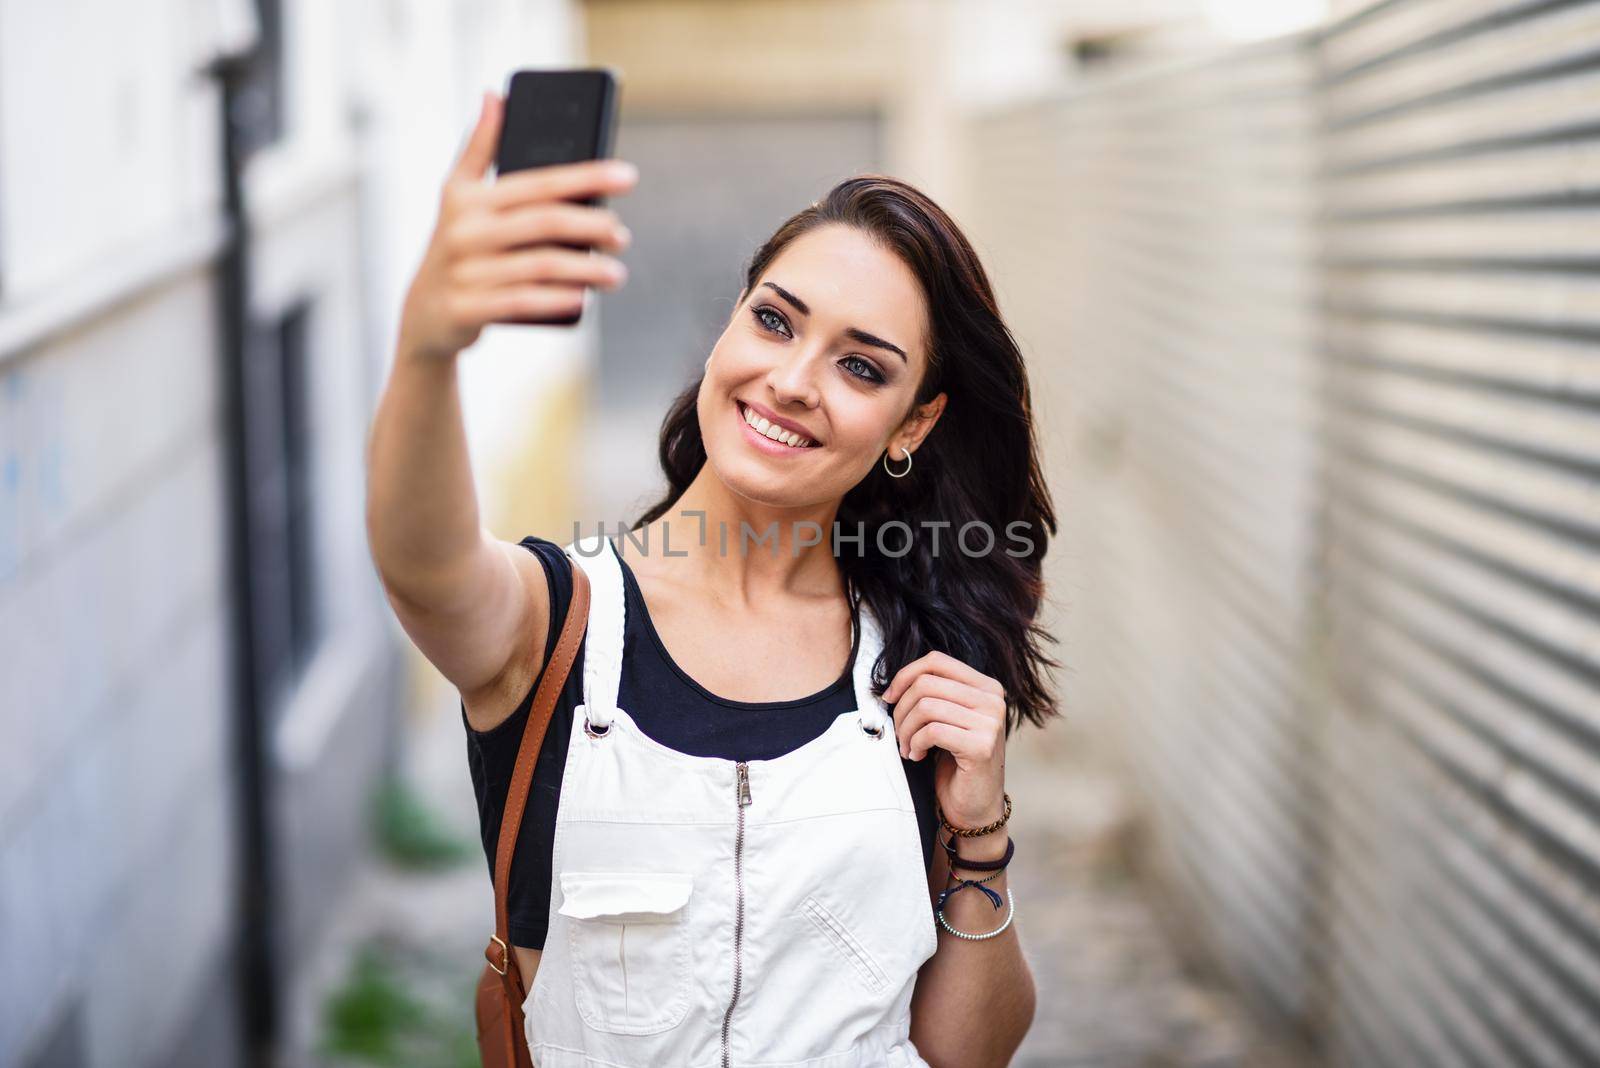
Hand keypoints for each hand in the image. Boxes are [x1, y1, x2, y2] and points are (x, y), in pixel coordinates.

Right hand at [397, 91, 638, 360]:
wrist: (422, 313)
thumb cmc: (454, 245)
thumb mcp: (457, 194)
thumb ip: (479, 147)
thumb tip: (495, 95)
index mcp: (469, 198)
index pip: (538, 181)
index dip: (586, 176)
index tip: (628, 175)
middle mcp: (465, 231)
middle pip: (543, 222)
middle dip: (591, 225)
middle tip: (622, 235)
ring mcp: (466, 271)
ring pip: (539, 265)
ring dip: (585, 269)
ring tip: (617, 274)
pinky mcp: (467, 308)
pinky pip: (521, 301)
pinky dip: (556, 299)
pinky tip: (583, 298)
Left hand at [883, 651, 1006, 830]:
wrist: (975, 806)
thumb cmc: (956, 761)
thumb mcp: (947, 719)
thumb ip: (933, 695)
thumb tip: (893, 685)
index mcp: (986, 687)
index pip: (936, 661)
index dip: (905, 675)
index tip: (889, 698)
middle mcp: (993, 700)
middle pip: (926, 683)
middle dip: (901, 709)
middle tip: (899, 733)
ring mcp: (991, 722)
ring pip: (926, 706)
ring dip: (906, 730)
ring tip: (907, 747)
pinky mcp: (982, 746)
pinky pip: (932, 731)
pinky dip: (916, 743)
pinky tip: (918, 756)